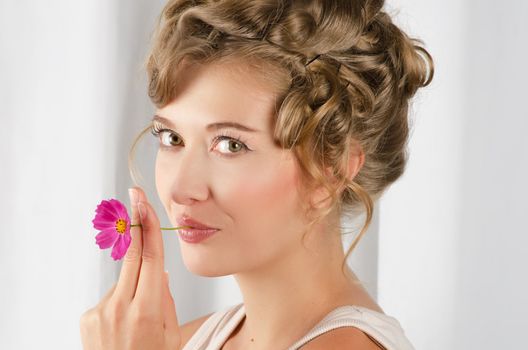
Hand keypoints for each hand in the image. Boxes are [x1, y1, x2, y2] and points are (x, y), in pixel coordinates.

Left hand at [80, 186, 180, 349]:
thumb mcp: (170, 335)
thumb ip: (166, 300)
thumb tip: (159, 272)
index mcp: (147, 312)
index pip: (151, 259)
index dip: (148, 228)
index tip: (143, 204)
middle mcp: (120, 307)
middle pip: (132, 256)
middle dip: (135, 226)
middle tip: (134, 197)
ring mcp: (100, 311)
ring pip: (123, 280)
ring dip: (134, 284)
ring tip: (138, 315)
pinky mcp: (87, 316)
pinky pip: (110, 296)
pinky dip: (120, 300)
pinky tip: (123, 323)